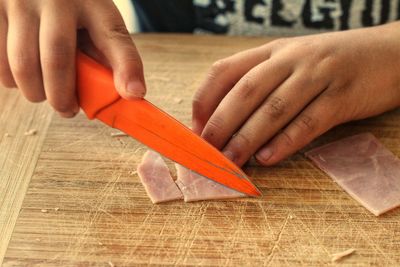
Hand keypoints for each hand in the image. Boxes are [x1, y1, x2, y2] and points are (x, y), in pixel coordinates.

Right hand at [0, 0, 144, 117]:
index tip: (133, 94)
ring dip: (34, 91)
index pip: (114, 37)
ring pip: (23, 65)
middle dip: (61, 97)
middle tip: (67, 109)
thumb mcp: (95, 20)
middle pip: (57, 60)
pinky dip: (10, 78)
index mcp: (93, 2)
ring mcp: (20, 1)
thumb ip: (108, 52)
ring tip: (44, 92)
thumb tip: (125, 94)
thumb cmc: (72, 7)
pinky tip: (25, 75)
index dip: (126, 68)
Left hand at [193, 22, 399, 166]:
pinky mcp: (343, 97)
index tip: (195, 128)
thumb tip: (225, 121)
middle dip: (221, 123)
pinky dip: (285, 142)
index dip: (204, 100)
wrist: (391, 53)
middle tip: (206, 151)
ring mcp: (318, 75)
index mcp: (271, 51)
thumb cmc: (330, 64)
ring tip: (231, 161)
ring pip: (274, 107)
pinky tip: (268, 158)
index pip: (224, 71)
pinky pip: (309, 122)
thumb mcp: (291, 63)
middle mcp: (291, 59)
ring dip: (248, 137)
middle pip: (245, 91)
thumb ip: (260, 85)